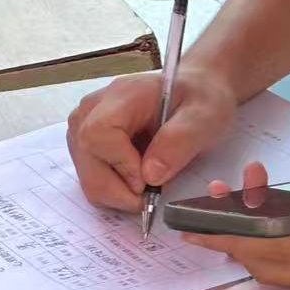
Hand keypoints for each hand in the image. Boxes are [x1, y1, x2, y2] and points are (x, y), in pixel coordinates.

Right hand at [66, 65, 236, 210]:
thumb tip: (150, 176)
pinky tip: (138, 181)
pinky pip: (91, 177)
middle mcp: (94, 108)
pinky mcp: (87, 144)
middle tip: (152, 198)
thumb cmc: (200, 98)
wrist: (196, 91)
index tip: (149, 182)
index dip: (121, 164)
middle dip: (118, 189)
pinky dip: (114, 189)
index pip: (99, 133)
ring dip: (117, 192)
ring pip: (86, 174)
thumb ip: (179, 141)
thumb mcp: (204, 116)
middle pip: (88, 158)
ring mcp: (85, 126)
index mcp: (122, 95)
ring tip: (150, 186)